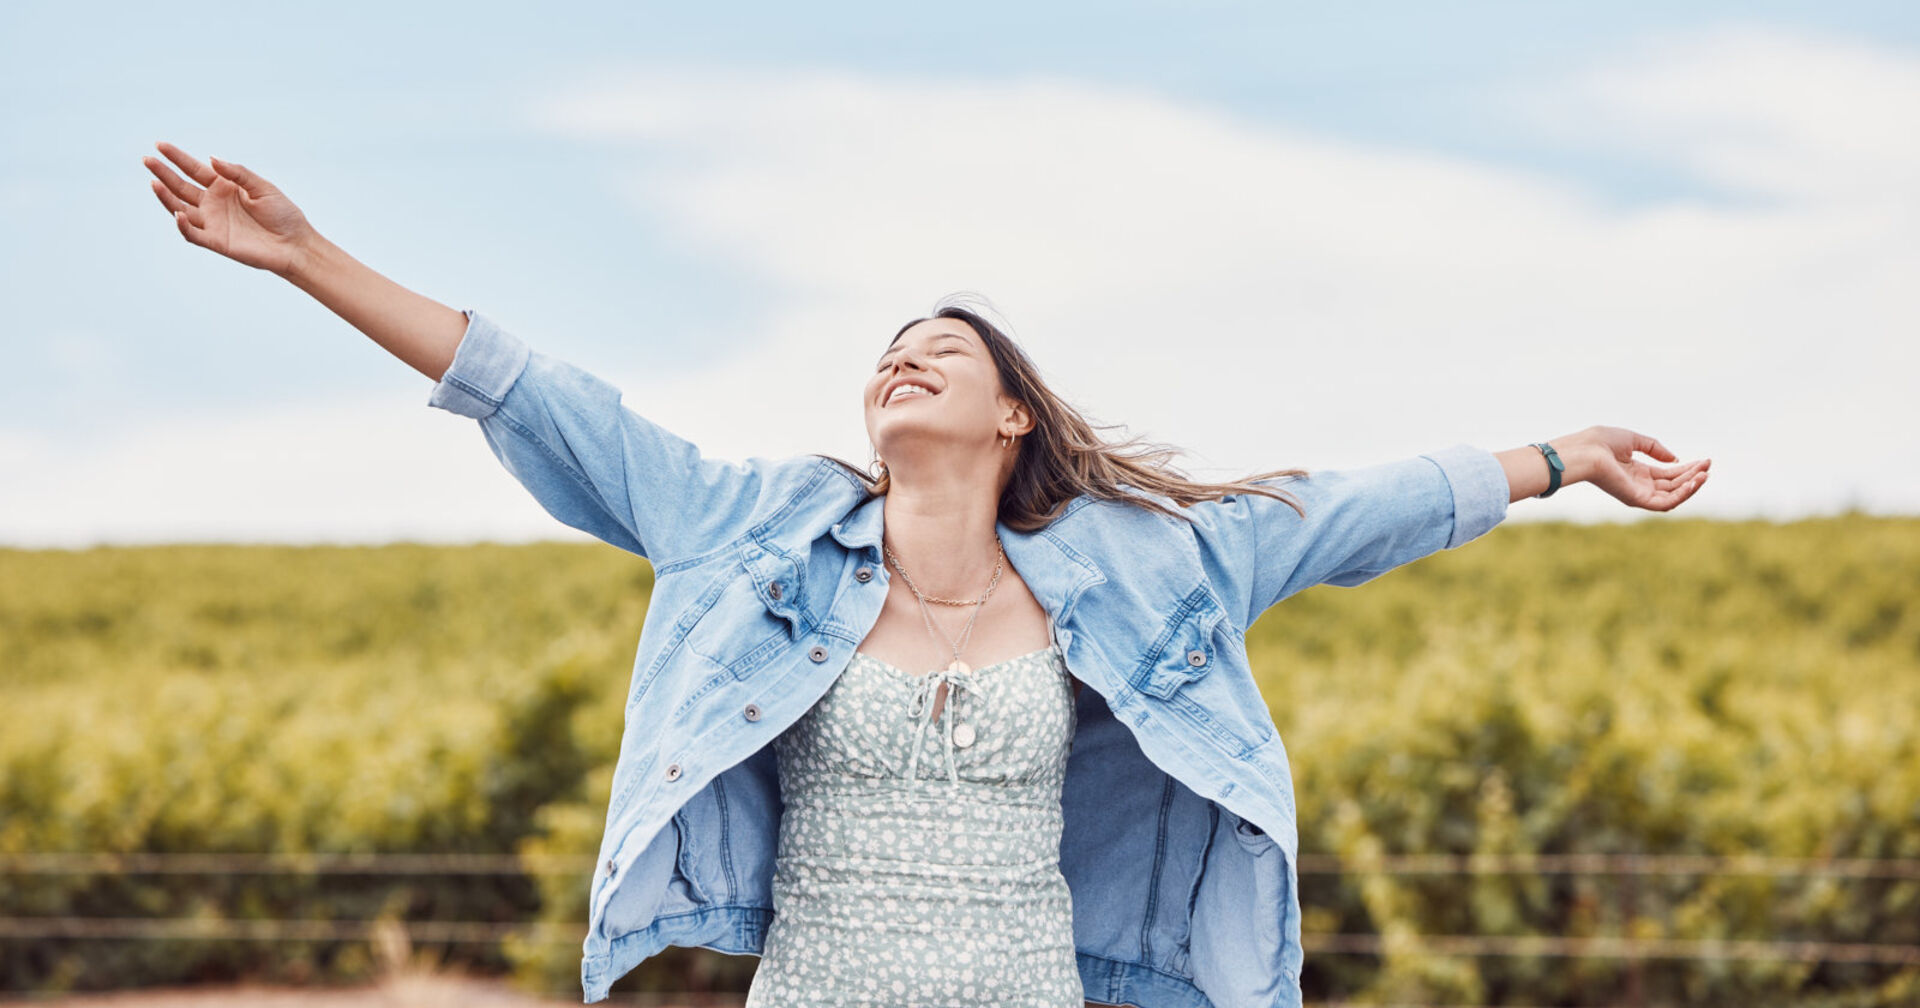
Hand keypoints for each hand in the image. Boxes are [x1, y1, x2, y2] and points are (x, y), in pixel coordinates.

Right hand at [143, 141, 316, 274]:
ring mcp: (212, 222)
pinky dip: (183, 225)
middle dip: (163, 173)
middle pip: (181, 186)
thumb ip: (237, 173)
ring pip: (180, 207)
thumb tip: (211, 159)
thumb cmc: (282, 214)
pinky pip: (192, 233)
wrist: (295, 244)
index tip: (160, 145)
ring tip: (154, 182)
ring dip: (166, 196)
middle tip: (147, 160)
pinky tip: (178, 213)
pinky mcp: (216, 241)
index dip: (177, 157)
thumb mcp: (262, 187)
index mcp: (224, 186)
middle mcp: (213, 203)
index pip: (194, 169)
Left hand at [1558, 425, 1710, 511]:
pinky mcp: (1637, 500)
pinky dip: (1682, 494)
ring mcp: (1638, 494)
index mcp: (1637, 472)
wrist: (1584, 450)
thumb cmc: (1601, 442)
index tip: (1704, 461)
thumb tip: (1675, 459)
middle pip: (1673, 484)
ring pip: (1673, 496)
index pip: (1668, 474)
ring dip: (1691, 486)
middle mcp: (1639, 485)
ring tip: (1705, 473)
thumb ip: (1655, 448)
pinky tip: (1694, 482)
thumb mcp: (1634, 440)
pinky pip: (1666, 503)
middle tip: (1708, 465)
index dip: (1687, 468)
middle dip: (1693, 475)